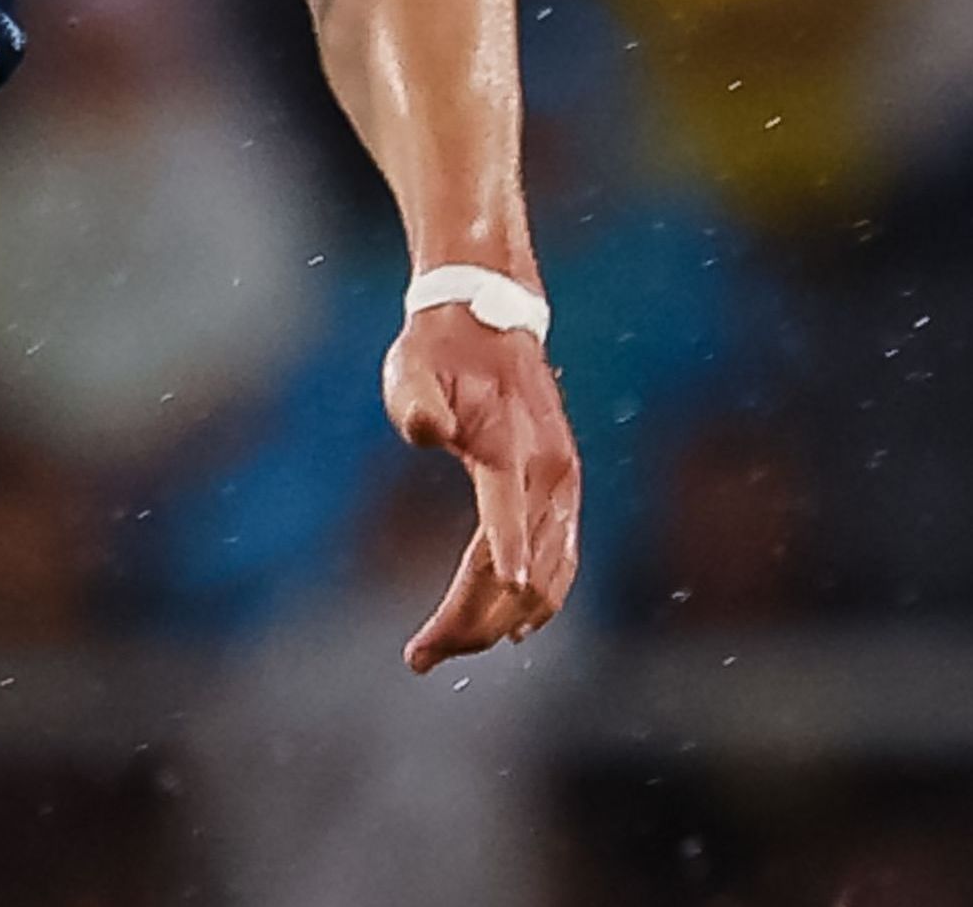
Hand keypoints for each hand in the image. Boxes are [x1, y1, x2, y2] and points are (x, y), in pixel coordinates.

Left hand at [383, 302, 581, 668]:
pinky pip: (561, 557)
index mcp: (510, 447)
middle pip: (519, 568)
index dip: (504, 563)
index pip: (506, 518)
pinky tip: (518, 628)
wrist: (488, 316)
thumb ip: (416, 401)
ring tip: (445, 649)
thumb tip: (425, 430)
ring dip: (502, 618)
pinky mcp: (563, 488)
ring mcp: (562, 483)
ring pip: (545, 574)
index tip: (506, 617)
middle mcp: (549, 473)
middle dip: (474, 620)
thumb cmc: (437, 349)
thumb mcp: (409, 366)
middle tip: (420, 657)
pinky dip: (545, 595)